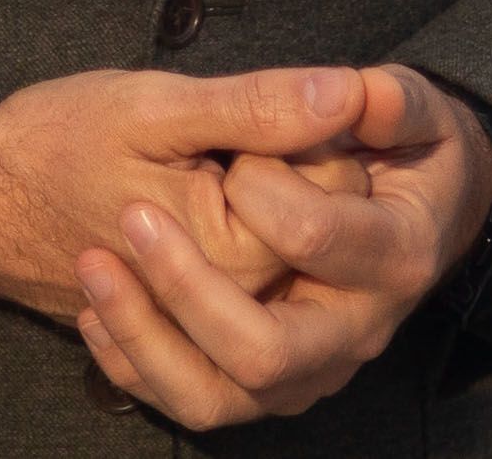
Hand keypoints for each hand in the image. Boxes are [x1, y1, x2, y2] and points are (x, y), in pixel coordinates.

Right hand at [0, 62, 348, 323]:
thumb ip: (256, 105)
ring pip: (306, 253)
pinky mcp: (214, 331)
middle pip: (334, 224)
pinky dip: (258, 236)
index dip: (304, 130)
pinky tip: (208, 211)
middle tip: (219, 145)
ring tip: (209, 174)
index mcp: (237, 254)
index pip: (340, 184)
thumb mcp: (152, 107)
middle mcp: (244, 307)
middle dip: (294, 170)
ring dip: (277, 203)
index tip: (235, 117)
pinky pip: (274, 281)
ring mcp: (231, 327)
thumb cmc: (58, 144)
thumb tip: (347, 90)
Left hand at [71, 64, 491, 427]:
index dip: (262, 188)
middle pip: (265, 352)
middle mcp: (355, 330)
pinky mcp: (267, 384)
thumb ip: (385, 100)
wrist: (398, 205)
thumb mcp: (393, 105)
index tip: (232, 158)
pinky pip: (192, 400)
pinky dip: (135, 363)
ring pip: (216, 396)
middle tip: (132, 217)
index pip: (315, 238)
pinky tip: (94, 309)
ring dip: (143, 337)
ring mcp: (310, 368)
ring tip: (93, 267)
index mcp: (394, 257)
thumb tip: (350, 89)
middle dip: (186, 289)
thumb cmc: (388, 142)